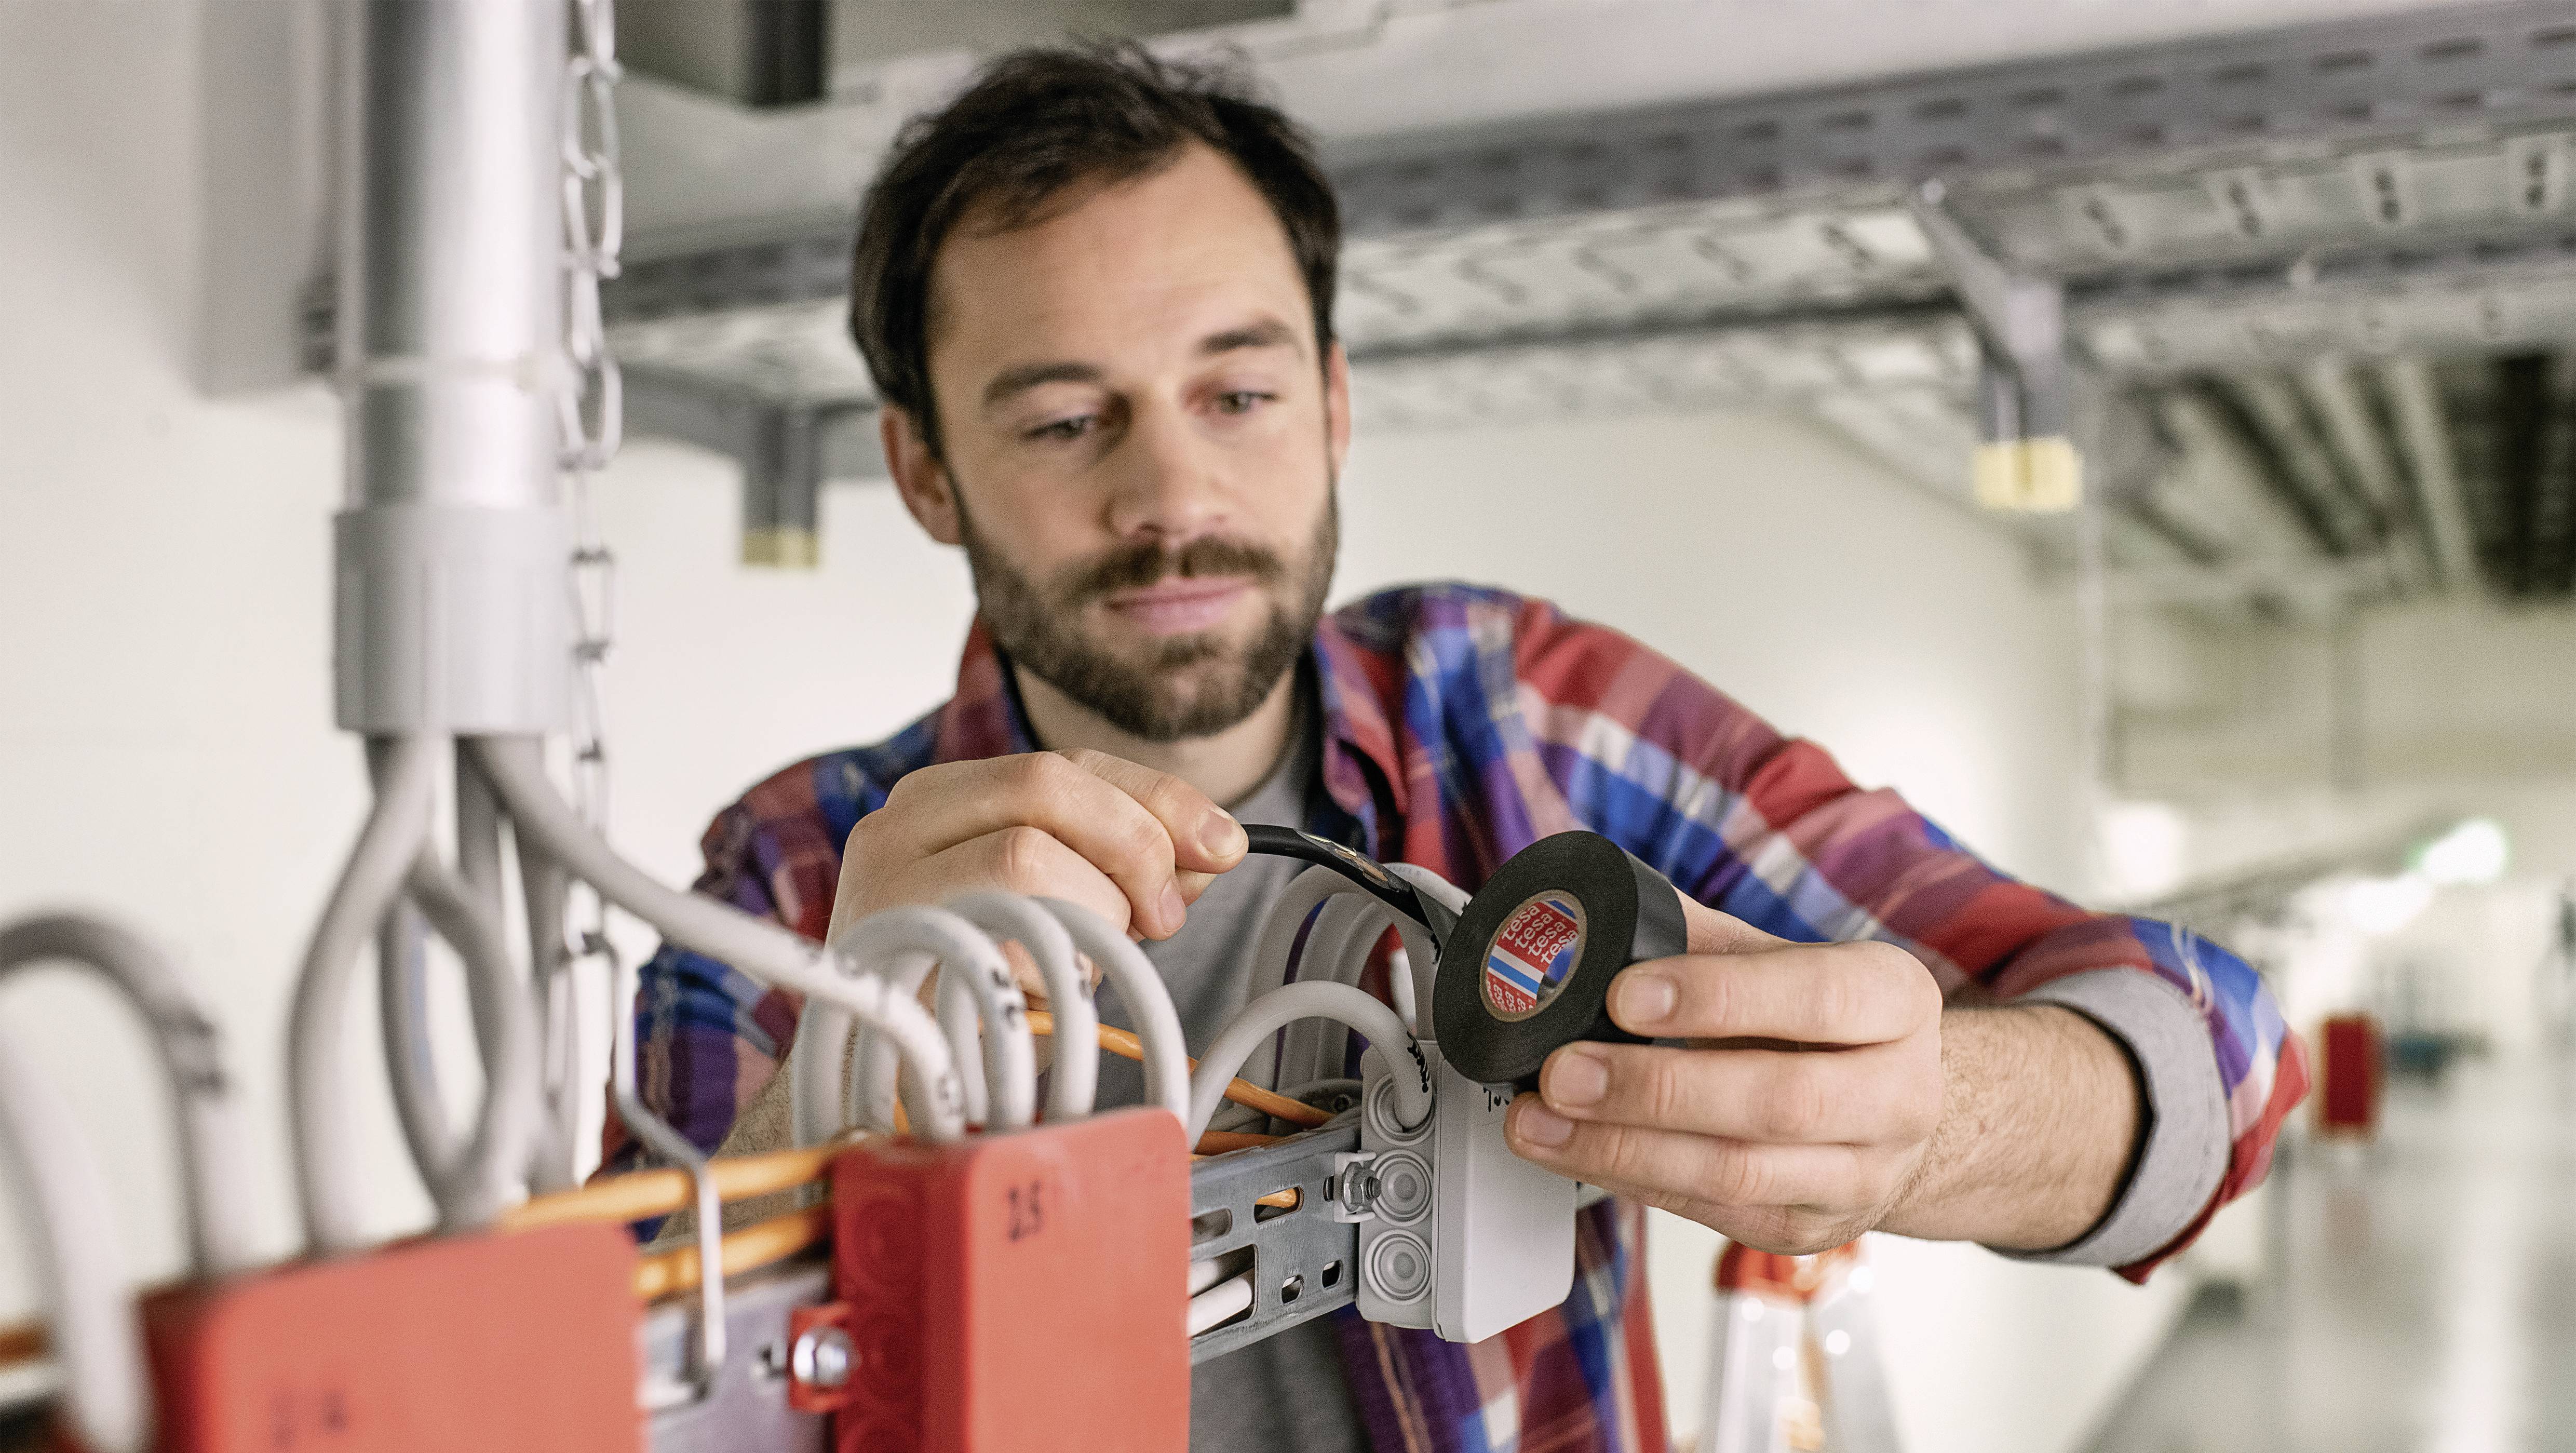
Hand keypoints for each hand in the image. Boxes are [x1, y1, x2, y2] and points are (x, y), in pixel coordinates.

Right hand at [829, 750, 1248, 971]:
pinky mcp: (890, 944)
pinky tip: (1043, 990)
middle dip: (1133, 844)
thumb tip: (1213, 849)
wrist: (872, 1076)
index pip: (1068, 763)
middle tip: (1163, 915)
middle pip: (1047, 782)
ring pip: (1027, 851)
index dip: (1158, 797)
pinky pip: (1001, 931)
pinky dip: (1049, 961)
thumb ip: (1125, 872)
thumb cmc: (969, 991)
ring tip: (1083, 961)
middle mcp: (902, 822)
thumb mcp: (1054, 912)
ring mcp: (886, 880)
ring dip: (1092, 914)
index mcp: (943, 798)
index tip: (1223, 844)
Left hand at [1503, 894, 1944, 1253]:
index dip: (1718, 997)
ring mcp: (1858, 1175)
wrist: (1890, 1114)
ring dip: (1622, 1148)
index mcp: (1895, 999)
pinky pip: (1709, 1211)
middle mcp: (1896, 1095)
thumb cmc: (1821, 1024)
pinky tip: (1570, 1151)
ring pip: (1737, 1171)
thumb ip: (1702, 938)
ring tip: (1539, 1121)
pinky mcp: (1804, 1228)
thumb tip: (1593, 921)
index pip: (1816, 996)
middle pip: (1777, 1101)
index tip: (1626, 995)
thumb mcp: (1784, 962)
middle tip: (1563, 1071)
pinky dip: (1627, 1178)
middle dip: (1656, 1089)